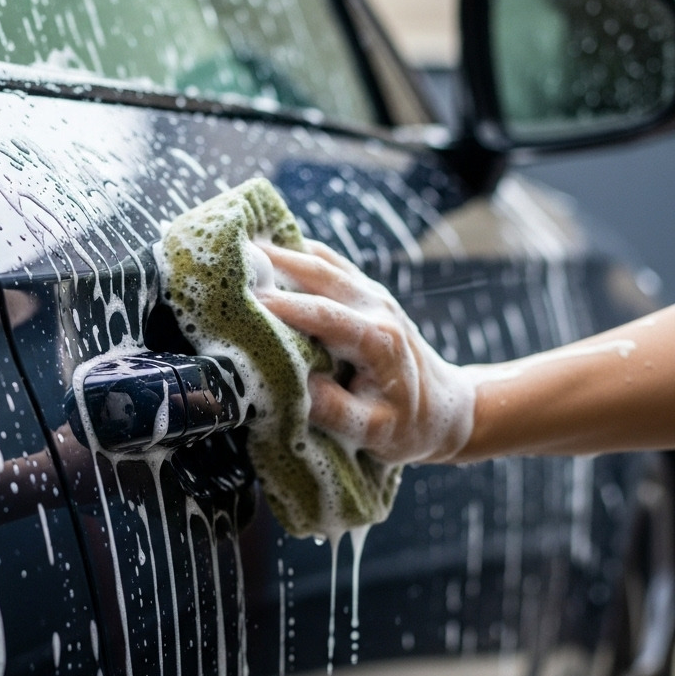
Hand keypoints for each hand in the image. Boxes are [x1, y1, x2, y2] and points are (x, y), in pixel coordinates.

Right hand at [256, 239, 475, 464]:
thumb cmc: (408, 425)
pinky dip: (297, 251)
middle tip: (230, 255)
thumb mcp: (374, 432)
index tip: (245, 300)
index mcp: (378, 340)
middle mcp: (377, 306)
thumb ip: (334, 410)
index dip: (284, 306)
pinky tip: (267, 249)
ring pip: (323, 259)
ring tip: (239, 243)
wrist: (445, 407)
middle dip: (274, 261)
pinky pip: (328, 262)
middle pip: (320, 271)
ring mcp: (373, 294)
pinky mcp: (367, 292)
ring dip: (282, 249)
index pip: (324, 315)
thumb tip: (294, 385)